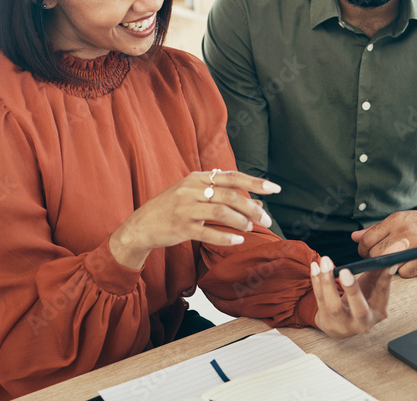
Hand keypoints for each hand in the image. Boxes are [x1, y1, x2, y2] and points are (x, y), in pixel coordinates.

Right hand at [109, 170, 278, 268]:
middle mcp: (191, 189)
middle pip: (230, 195)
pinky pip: (208, 233)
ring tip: (250, 228)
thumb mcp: (194, 194)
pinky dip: (226, 237)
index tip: (274, 189)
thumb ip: (221, 194)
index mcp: (197, 178)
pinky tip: (238, 241)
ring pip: (221, 212)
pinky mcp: (181, 227)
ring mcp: (185, 208)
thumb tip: (255, 202)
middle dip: (252, 207)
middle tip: (266, 219)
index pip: (232, 177)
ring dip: (241, 221)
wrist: (141, 225)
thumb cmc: (173, 208)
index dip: (255, 182)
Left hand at [311, 240, 407, 337]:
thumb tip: (396, 249)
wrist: (341, 326)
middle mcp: (362, 322)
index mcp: (378, 312)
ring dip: (327, 281)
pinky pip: (319, 299)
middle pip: (359, 309)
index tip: (388, 262)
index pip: (382, 293)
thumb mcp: (372, 289)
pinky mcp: (326, 320)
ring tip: (325, 261)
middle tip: (346, 271)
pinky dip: (316, 282)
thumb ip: (380, 271)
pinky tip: (315, 267)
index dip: (386, 278)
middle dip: (352, 290)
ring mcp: (343, 324)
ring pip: (334, 305)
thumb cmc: (361, 301)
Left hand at [351, 209, 416, 277]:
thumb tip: (354, 237)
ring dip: (391, 266)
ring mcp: (415, 246)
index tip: (367, 253)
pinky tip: (412, 263)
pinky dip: (406, 271)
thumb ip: (376, 229)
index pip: (367, 239)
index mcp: (395, 220)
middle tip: (383, 260)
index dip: (363, 250)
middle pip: (375, 254)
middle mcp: (403, 232)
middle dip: (375, 260)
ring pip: (388, 265)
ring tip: (400, 259)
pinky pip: (404, 273)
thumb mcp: (400, 220)